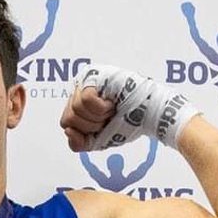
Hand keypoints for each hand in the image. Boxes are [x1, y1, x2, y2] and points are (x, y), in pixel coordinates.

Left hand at [62, 63, 195, 151]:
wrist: (150, 114)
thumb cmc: (128, 123)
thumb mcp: (98, 140)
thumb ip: (79, 143)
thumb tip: (67, 130)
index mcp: (77, 102)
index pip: (66, 123)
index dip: (86, 131)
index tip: (104, 125)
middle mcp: (78, 87)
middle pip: (68, 118)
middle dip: (92, 125)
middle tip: (109, 117)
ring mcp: (85, 79)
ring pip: (76, 109)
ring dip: (99, 116)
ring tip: (112, 108)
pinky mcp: (93, 74)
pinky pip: (85, 100)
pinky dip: (101, 108)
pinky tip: (112, 102)